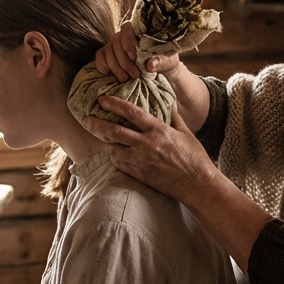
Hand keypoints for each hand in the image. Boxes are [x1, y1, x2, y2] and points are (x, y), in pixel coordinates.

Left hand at [82, 97, 215, 203]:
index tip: (103, 99)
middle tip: (86, 119)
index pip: (132, 112)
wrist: (197, 184)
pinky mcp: (139, 174)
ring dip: (106, 143)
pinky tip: (115, 154)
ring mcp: (141, 161)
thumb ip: (174, 117)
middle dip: (97, 124)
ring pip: (114, 149)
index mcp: (158, 130)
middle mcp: (147, 144)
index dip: (115, 104)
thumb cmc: (195, 157)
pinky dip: (115, 157)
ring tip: (102, 138)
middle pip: (115, 131)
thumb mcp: (186, 133)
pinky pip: (120, 164)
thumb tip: (169, 101)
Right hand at [94, 21, 182, 82]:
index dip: (128, 42)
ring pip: (108, 50)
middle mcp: (124, 34)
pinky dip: (101, 63)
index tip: (134, 57)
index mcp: (139, 30)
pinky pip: (100, 55)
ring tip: (124, 79)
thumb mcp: (167, 62)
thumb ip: (160, 61)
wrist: (161, 71)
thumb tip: (149, 64)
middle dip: (124, 61)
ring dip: (115, 66)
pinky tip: (106, 72)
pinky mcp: (108, 54)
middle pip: (116, 42)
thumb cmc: (164, 61)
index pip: (127, 28)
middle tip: (134, 75)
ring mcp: (114, 44)